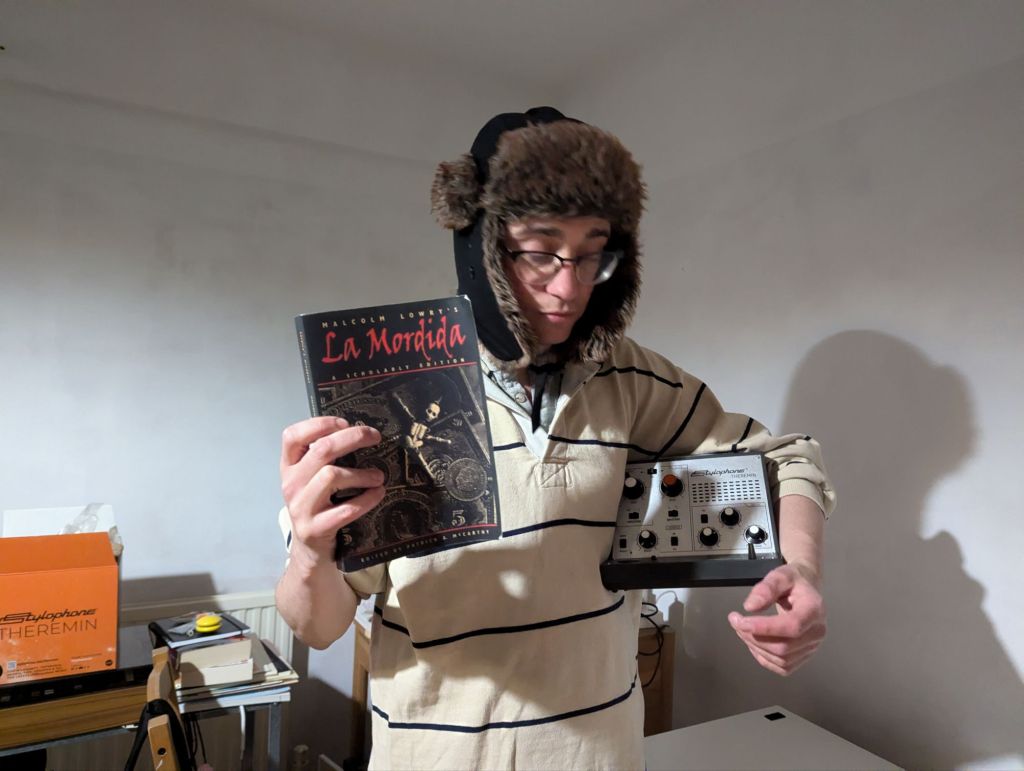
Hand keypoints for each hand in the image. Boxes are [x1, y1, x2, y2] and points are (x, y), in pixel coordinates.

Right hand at [279, 416, 385, 568]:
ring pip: (331, 476)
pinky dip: (366, 499)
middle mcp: (291, 485)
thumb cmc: (317, 508)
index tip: (345, 422)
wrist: (309, 552)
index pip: (292, 436)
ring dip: (361, 473)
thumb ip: (324, 459)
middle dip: (352, 438)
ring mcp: (301, 508)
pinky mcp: (315, 529)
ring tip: (379, 476)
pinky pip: (345, 509)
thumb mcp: (311, 481)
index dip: (319, 424)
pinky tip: (378, 494)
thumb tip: (360, 431)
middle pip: (321, 450)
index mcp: (289, 468)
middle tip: (375, 436)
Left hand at [728, 564, 825, 675]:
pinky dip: (763, 657)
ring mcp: (812, 647)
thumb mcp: (781, 575)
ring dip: (755, 646)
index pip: (792, 626)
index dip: (766, 628)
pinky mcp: (804, 656)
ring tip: (742, 628)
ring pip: (781, 659)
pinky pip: (783, 667)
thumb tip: (750, 607)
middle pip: (784, 647)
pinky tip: (753, 642)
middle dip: (754, 637)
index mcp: (814, 610)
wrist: (807, 588)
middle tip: (736, 621)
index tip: (742, 622)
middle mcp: (817, 632)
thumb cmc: (794, 582)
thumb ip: (766, 588)